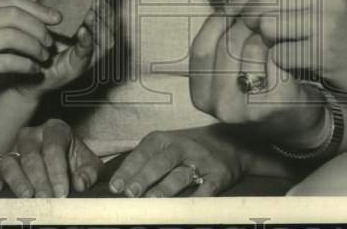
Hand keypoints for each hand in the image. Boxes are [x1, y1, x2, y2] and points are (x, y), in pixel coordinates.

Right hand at [0, 0, 59, 112]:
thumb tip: (36, 11)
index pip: (14, 1)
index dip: (39, 8)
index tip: (58, 18)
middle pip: (16, 16)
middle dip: (40, 28)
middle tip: (51, 43)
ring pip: (15, 36)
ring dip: (36, 47)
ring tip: (44, 57)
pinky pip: (9, 61)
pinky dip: (27, 65)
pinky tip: (34, 71)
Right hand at [0, 119, 100, 197]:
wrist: (66, 159)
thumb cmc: (77, 161)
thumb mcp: (90, 165)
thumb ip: (88, 173)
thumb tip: (79, 184)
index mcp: (56, 129)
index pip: (53, 148)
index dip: (57, 171)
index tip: (62, 193)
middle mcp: (33, 134)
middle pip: (31, 155)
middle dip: (39, 179)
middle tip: (46, 199)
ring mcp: (17, 146)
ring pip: (11, 160)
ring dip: (17, 180)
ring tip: (27, 196)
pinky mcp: (6, 161)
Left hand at [8, 0, 115, 99]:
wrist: (24, 67)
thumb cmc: (37, 41)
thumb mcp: (42, 16)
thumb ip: (47, 0)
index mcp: (88, 25)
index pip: (105, 10)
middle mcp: (94, 40)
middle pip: (110, 23)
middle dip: (106, 9)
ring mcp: (89, 54)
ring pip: (105, 38)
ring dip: (100, 24)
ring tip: (90, 13)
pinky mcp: (79, 66)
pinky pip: (88, 53)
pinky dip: (87, 41)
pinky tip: (82, 31)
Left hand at [109, 126, 247, 197]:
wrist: (230, 143)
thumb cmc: (188, 148)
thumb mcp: (167, 145)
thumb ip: (145, 160)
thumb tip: (119, 183)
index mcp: (166, 139)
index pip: (144, 152)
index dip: (129, 168)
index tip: (116, 186)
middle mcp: (183, 147)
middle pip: (161, 162)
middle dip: (144, 177)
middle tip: (130, 193)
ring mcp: (201, 160)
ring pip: (181, 174)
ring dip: (166, 188)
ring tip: (152, 201)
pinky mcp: (219, 174)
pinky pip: (208, 187)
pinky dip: (197, 197)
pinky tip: (186, 207)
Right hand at [190, 15, 326, 147]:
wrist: (301, 117)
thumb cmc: (265, 81)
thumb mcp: (235, 63)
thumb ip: (225, 36)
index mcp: (201, 95)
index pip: (201, 47)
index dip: (218, 21)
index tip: (236, 5)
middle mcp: (218, 106)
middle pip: (226, 44)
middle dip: (247, 21)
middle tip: (266, 12)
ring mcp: (244, 109)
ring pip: (249, 46)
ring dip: (267, 31)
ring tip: (278, 28)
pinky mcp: (272, 105)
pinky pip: (274, 57)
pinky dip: (283, 45)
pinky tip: (290, 43)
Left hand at [230, 0, 346, 101]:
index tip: (230, 14)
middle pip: (264, 0)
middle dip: (248, 20)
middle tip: (246, 38)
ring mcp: (329, 19)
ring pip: (268, 27)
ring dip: (265, 44)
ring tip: (276, 51)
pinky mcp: (327, 50)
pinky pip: (281, 55)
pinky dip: (280, 63)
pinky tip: (292, 67)